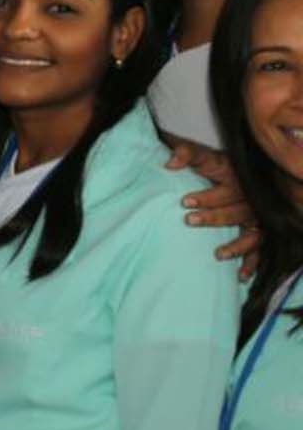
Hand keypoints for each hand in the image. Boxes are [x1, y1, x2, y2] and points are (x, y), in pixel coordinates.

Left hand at [168, 142, 261, 274]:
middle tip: (189, 220)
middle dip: (214, 217)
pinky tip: (240, 275)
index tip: (184, 201)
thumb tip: (169, 162)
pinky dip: (252, 263)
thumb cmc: (214, 167)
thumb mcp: (204, 157)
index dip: (207, 196)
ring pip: (253, 234)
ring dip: (237, 245)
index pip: (226, 189)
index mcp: (237, 180)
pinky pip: (260, 250)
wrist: (238, 175)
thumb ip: (186, 154)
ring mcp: (257, 218)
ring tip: (218, 254)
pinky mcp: (259, 233)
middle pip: (238, 211)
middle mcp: (251, 200)